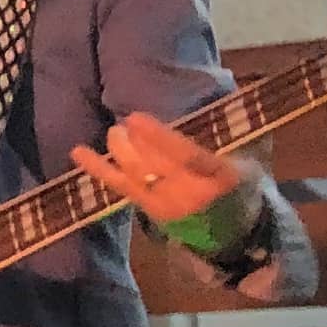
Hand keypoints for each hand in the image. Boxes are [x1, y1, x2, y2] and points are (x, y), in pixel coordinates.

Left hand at [71, 109, 260, 230]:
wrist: (236, 234)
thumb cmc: (241, 185)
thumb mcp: (248, 160)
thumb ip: (225, 135)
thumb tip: (216, 92)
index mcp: (222, 178)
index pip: (187, 156)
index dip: (159, 137)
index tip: (135, 117)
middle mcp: (192, 194)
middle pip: (154, 163)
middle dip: (136, 140)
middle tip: (128, 121)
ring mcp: (168, 205)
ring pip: (135, 172)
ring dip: (120, 148)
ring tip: (117, 132)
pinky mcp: (150, 210)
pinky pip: (120, 187)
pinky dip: (98, 168)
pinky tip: (78, 152)